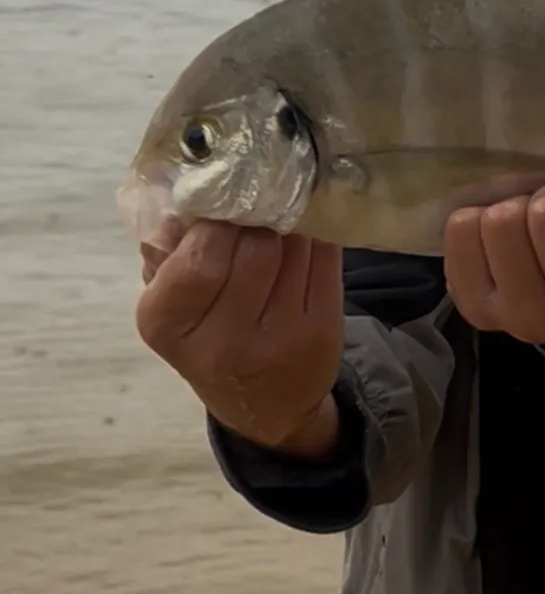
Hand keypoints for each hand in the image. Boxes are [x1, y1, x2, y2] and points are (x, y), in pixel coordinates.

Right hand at [135, 222, 344, 457]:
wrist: (266, 404)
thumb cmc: (210, 338)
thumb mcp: (172, 306)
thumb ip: (169, 251)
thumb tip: (184, 189)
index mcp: (169, 327)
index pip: (199, 260)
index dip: (216, 223)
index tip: (222, 206)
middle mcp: (225, 342)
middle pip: (256, 248)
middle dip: (259, 217)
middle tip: (258, 204)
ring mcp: (281, 338)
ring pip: (295, 247)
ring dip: (290, 220)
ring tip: (280, 215)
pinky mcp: (323, 330)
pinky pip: (326, 257)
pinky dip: (316, 234)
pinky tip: (305, 232)